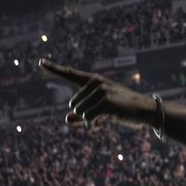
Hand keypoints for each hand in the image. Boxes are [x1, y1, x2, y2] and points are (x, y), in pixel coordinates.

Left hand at [38, 59, 155, 129]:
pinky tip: (104, 122)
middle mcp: (95, 82)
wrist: (144, 111)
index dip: (54, 68)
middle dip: (83, 114)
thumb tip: (66, 119)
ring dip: (89, 119)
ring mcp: (101, 90)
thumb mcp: (101, 111)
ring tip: (104, 117)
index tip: (40, 62)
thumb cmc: (122, 110)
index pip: (70, 73)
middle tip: (101, 114)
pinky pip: (87, 118)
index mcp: (93, 80)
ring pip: (79, 112)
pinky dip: (93, 123)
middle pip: (73, 104)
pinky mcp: (106, 101)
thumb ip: (81, 115)